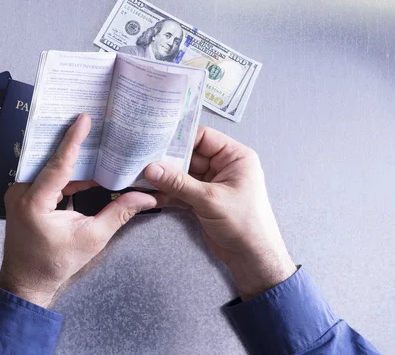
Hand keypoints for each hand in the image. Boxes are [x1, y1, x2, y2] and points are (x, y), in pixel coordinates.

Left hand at [0, 114, 156, 306]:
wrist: (28, 280)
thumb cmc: (55, 263)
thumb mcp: (91, 238)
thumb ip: (118, 213)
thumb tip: (145, 197)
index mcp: (34, 201)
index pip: (59, 164)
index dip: (73, 140)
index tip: (84, 119)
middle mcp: (21, 192)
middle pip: (53, 160)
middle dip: (75, 143)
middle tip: (94, 122)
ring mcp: (20, 193)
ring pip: (50, 168)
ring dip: (73, 158)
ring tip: (95, 141)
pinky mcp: (24, 196)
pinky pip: (47, 177)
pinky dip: (67, 173)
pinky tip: (87, 166)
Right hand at [145, 126, 295, 299]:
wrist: (252, 257)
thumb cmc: (244, 224)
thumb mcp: (210, 199)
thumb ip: (179, 183)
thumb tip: (152, 168)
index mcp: (235, 157)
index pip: (203, 137)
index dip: (181, 140)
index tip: (157, 143)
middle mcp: (224, 167)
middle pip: (190, 156)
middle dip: (168, 161)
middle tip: (144, 162)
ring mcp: (212, 184)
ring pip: (183, 174)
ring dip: (165, 179)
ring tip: (142, 178)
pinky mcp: (203, 200)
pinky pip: (182, 191)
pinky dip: (168, 193)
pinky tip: (151, 194)